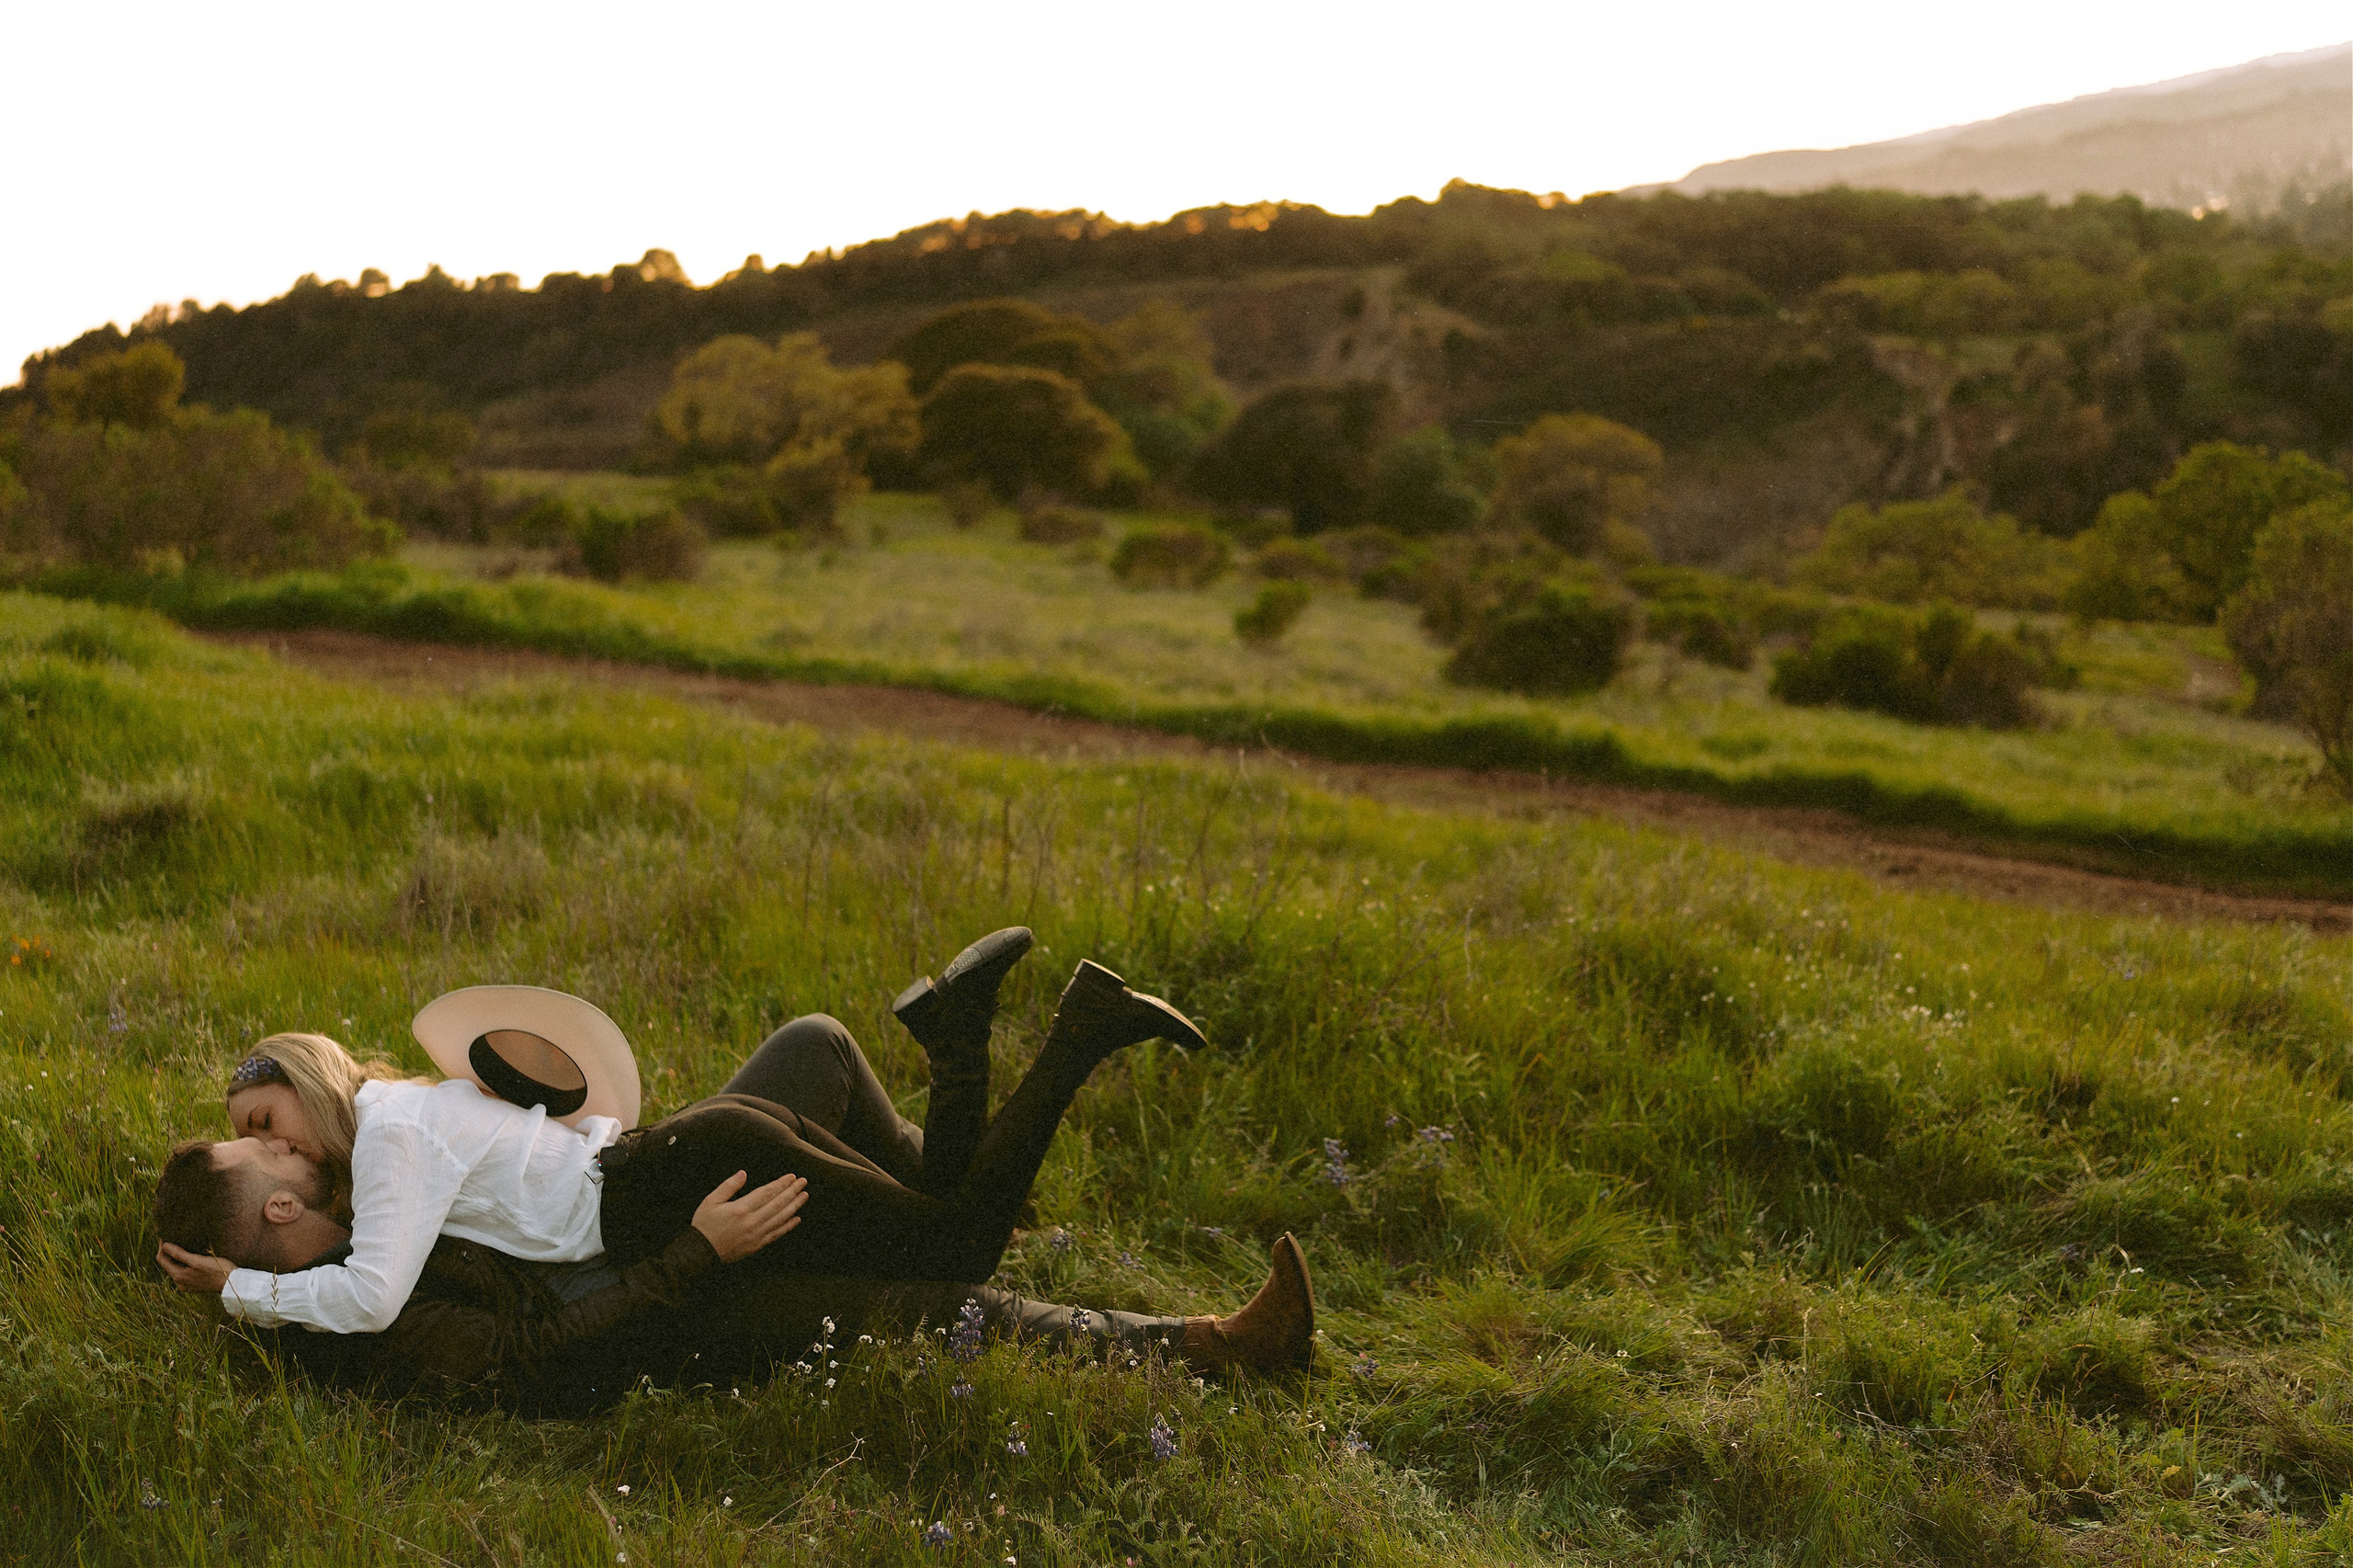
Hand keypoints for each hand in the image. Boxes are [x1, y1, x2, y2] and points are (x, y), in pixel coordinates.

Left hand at [157, 1242, 234, 1293]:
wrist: (233, 1283)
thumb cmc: (217, 1270)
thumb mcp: (197, 1260)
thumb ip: (179, 1254)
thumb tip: (164, 1245)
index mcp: (178, 1276)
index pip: (161, 1259)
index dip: (162, 1246)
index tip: (166, 1235)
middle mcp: (179, 1282)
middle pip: (168, 1264)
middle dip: (169, 1252)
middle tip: (174, 1238)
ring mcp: (187, 1285)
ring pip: (176, 1267)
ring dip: (176, 1257)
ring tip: (183, 1245)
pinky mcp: (195, 1285)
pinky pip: (184, 1271)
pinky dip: (184, 1263)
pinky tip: (191, 1257)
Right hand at [690, 1170, 807, 1262]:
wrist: (701, 1252)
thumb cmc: (704, 1224)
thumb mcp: (711, 1201)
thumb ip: (729, 1186)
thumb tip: (744, 1174)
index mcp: (741, 1208)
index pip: (767, 1193)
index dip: (781, 1184)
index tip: (792, 1177)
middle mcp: (752, 1221)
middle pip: (778, 1204)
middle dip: (792, 1192)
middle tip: (803, 1182)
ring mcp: (756, 1234)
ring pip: (780, 1218)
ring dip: (794, 1206)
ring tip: (804, 1196)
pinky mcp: (757, 1245)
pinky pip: (776, 1234)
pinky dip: (788, 1226)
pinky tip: (797, 1219)